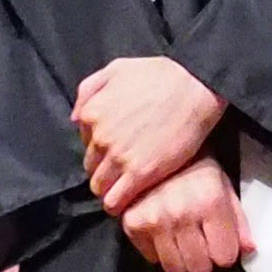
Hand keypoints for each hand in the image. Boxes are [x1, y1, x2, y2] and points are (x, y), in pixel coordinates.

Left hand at [73, 57, 225, 211]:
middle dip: (104, 169)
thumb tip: (76, 118)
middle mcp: (100, 137)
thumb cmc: (161, 74)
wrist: (196, 87)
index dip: (100, 148)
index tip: (115, 150)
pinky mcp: (141, 173)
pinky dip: (117, 204)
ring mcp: (119, 157)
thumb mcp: (117, 68)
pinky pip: (116, 200)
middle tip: (123, 169)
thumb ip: (89, 90)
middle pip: (91, 166)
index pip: (84, 143)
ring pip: (100, 186)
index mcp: (92, 113)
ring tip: (126, 187)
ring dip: (109, 189)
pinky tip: (127, 202)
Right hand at [114, 156, 252, 271]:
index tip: (221, 245)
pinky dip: (159, 251)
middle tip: (202, 246)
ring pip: (175, 270)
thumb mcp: (224, 186)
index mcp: (210, 202)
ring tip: (184, 244)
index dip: (225, 253)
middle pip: (199, 269)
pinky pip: (151, 258)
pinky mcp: (132, 223)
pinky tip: (164, 234)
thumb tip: (249, 250)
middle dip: (205, 261)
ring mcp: (154, 220)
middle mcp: (181, 214)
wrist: (155, 147)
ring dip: (183, 261)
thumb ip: (239, 220)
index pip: (224, 257)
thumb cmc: (196, 167)